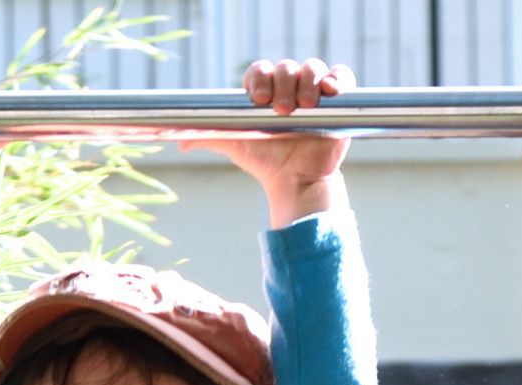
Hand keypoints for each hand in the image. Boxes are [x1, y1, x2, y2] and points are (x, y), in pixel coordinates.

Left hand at [195, 59, 348, 223]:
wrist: (294, 180)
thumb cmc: (264, 161)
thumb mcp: (235, 146)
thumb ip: (209, 137)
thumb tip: (179, 142)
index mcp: (265, 91)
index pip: (261, 70)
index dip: (260, 78)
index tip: (259, 98)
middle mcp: (288, 87)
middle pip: (288, 67)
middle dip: (284, 84)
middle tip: (282, 110)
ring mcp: (313, 92)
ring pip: (313, 67)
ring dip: (309, 81)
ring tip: (305, 106)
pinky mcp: (337, 101)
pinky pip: (342, 76)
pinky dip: (338, 78)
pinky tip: (331, 90)